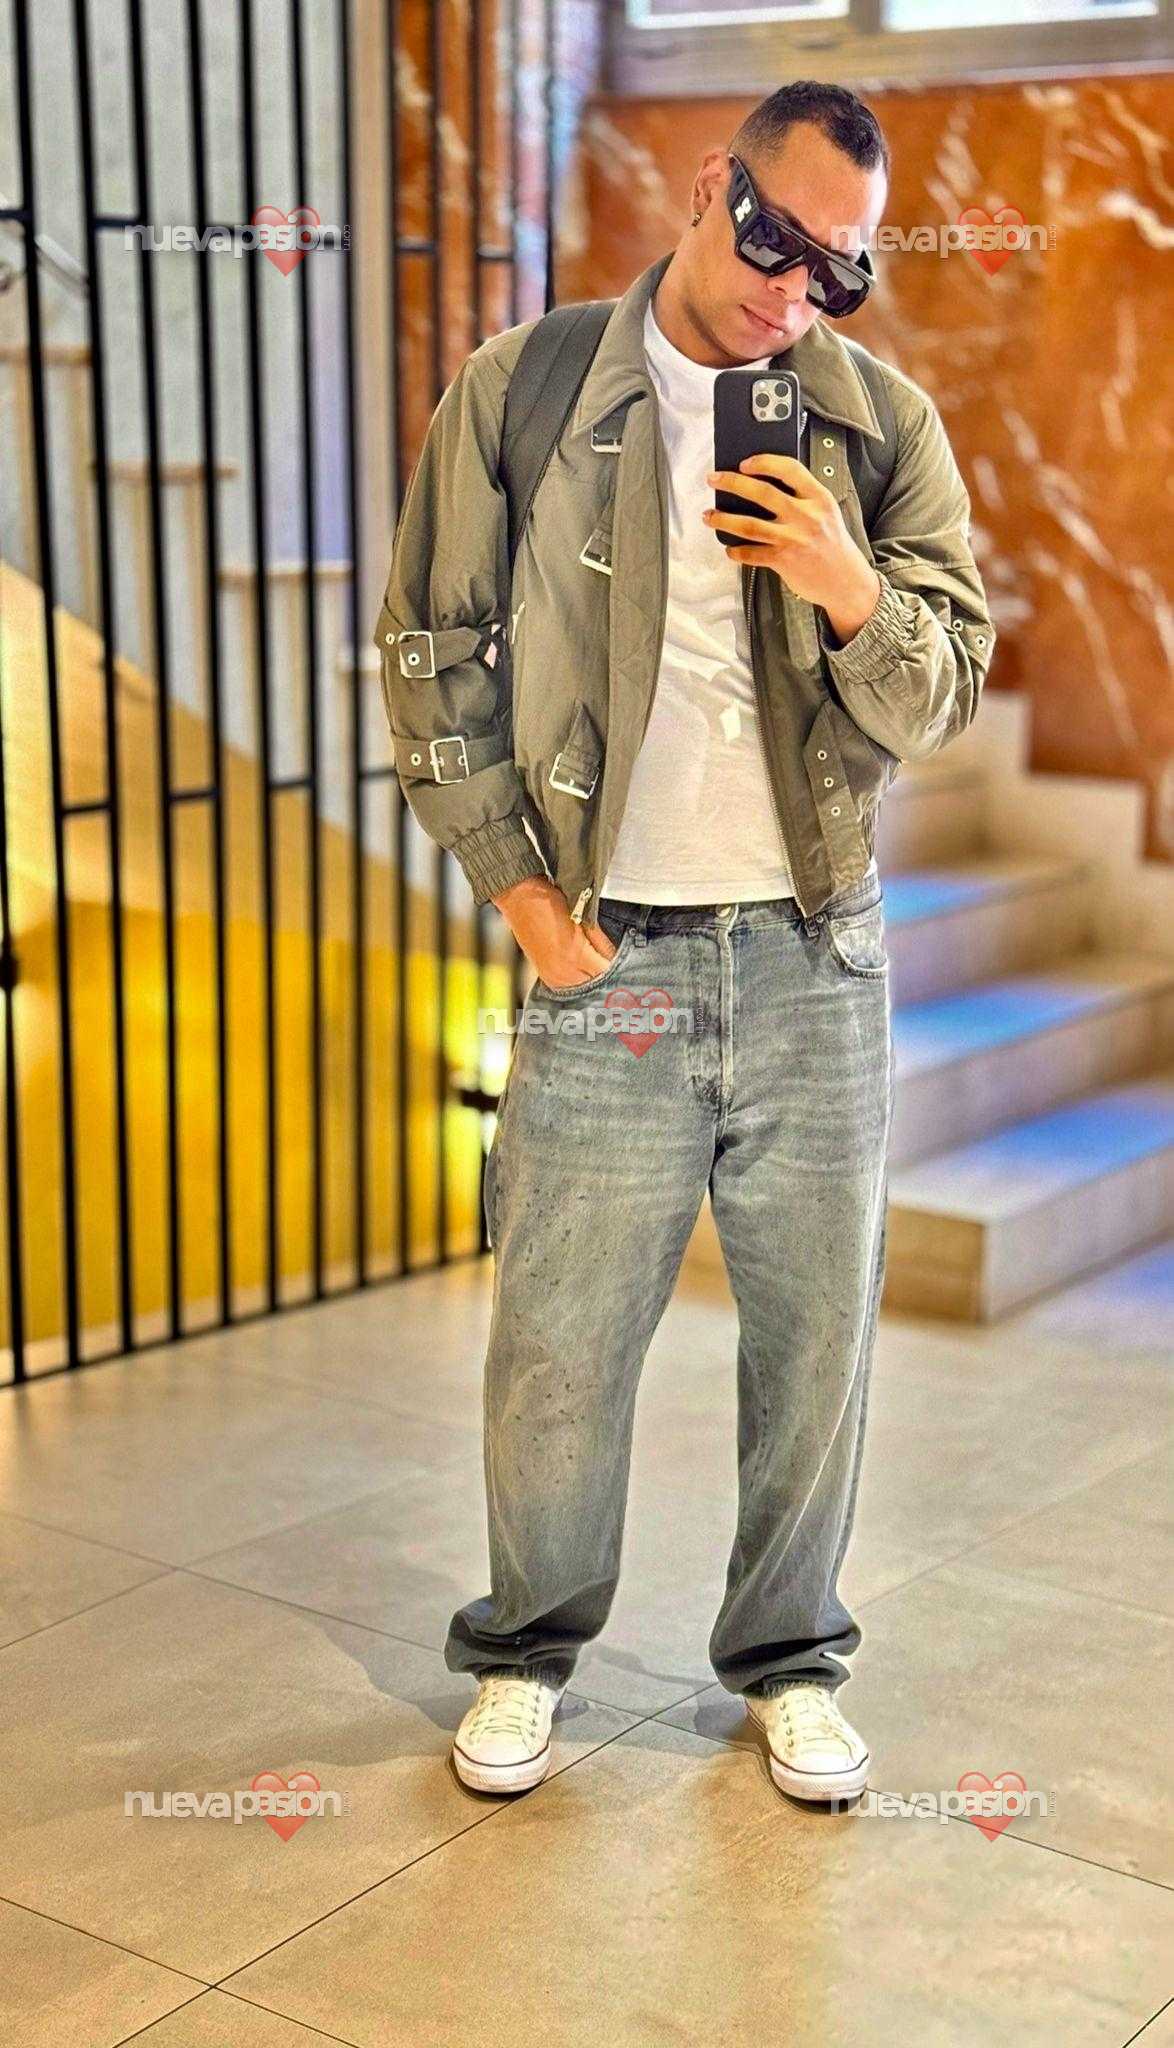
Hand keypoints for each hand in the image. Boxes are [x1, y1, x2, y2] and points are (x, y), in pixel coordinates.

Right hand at [492, 876, 616, 987]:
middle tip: (613, 966)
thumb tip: (614, 956)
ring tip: (597, 968)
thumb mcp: (582, 918)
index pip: (606, 972)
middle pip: (595, 984)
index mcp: (575, 956)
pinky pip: (567, 986)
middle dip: (604, 975)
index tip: (625, 963)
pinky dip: (577, 980)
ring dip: (591, 980)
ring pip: (582, 988)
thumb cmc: (549, 902)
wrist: (519, 899)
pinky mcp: (544, 975)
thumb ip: (601, 941)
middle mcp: (563, 972)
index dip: (617, 967)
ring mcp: (551, 976)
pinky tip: (582, 971)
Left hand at [704, 453, 881, 642]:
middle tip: (714, 480)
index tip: (745, 463)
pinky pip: (751, 553)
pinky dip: (736, 551)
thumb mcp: (826, 513)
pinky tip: (730, 549)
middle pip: (762, 492)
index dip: (764, 462)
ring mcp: (793, 539)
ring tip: (709, 515)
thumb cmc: (833, 545)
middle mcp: (806, 516)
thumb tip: (765, 484)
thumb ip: (803, 498)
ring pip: (749, 524)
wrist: (846, 581)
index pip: (789, 469)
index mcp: (819, 498)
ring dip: (724, 519)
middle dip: (732, 483)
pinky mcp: (783, 561)